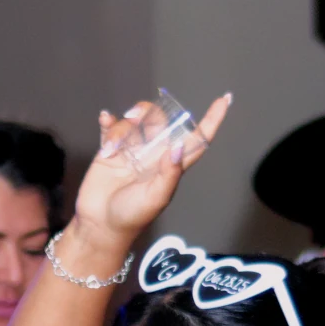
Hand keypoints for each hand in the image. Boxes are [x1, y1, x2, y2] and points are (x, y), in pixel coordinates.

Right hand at [62, 91, 233, 268]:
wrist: (100, 225)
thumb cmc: (132, 216)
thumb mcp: (156, 199)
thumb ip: (169, 174)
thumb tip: (179, 147)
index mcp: (171, 164)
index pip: (196, 138)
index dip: (211, 120)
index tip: (224, 100)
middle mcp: (153, 153)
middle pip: (161, 119)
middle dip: (149, 112)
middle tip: (135, 119)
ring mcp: (132, 150)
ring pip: (136, 120)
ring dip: (126, 122)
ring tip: (115, 142)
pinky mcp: (110, 150)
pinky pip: (112, 127)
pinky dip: (109, 121)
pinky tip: (105, 120)